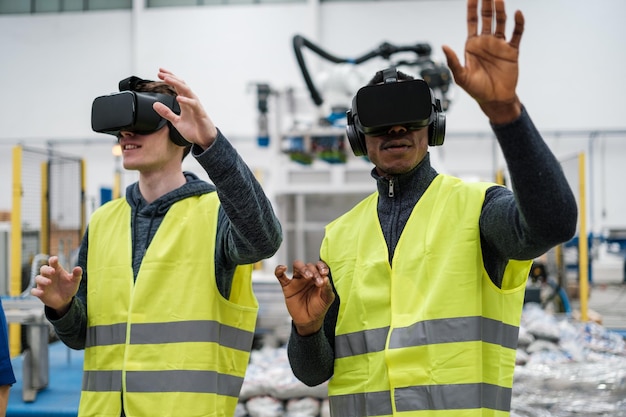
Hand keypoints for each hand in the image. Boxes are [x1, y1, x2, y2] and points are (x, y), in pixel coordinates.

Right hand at [31, 256, 81, 315]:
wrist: (65, 300)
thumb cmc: (69, 287)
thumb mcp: (74, 281)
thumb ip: (76, 275)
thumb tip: (78, 268)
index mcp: (56, 270)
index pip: (53, 262)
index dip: (53, 260)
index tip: (55, 259)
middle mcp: (48, 275)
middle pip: (43, 269)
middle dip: (47, 269)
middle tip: (53, 271)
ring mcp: (43, 284)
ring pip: (38, 278)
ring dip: (42, 280)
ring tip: (49, 282)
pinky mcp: (40, 292)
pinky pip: (34, 291)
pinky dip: (36, 291)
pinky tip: (41, 292)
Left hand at [152, 68, 218, 149]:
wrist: (205, 141)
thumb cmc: (194, 130)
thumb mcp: (176, 121)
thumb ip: (166, 113)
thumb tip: (155, 105)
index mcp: (185, 102)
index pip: (177, 86)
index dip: (169, 78)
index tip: (159, 73)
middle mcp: (191, 101)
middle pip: (182, 85)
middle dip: (171, 77)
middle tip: (160, 73)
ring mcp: (196, 106)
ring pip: (187, 91)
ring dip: (177, 84)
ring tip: (167, 79)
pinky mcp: (200, 113)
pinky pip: (194, 104)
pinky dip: (186, 100)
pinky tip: (178, 98)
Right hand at [275, 260, 334, 335]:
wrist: (308, 321)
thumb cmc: (318, 308)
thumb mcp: (326, 299)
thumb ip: (327, 288)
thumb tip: (326, 278)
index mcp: (318, 277)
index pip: (320, 266)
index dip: (322, 267)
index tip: (324, 273)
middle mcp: (308, 276)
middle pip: (309, 266)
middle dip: (314, 271)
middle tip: (317, 281)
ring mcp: (297, 280)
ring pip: (297, 266)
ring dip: (302, 268)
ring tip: (307, 276)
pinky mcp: (287, 286)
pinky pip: (280, 276)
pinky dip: (279, 270)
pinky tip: (283, 268)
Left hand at [442, 0, 523, 122]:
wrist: (495, 100)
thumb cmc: (476, 90)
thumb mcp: (461, 77)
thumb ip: (453, 61)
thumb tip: (444, 46)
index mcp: (472, 45)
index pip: (472, 21)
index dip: (472, 9)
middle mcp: (486, 42)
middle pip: (487, 17)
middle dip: (487, 4)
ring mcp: (499, 45)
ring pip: (501, 22)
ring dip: (500, 11)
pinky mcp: (512, 51)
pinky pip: (516, 34)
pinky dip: (518, 24)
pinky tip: (517, 14)